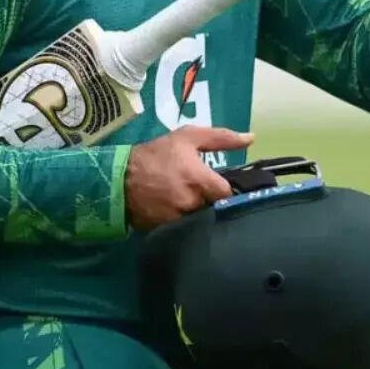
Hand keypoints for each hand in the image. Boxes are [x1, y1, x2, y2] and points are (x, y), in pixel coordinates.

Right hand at [125, 125, 253, 230]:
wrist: (118, 178)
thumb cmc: (156, 155)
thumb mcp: (187, 138)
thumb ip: (221, 138)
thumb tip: (251, 138)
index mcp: (200, 181)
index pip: (229, 193)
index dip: (230, 190)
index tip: (225, 185)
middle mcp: (192, 203)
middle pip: (217, 208)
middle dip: (215, 201)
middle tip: (207, 192)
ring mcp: (179, 220)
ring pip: (203, 219)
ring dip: (202, 212)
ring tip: (193, 201)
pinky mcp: (168, 230)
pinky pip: (187, 229)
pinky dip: (187, 221)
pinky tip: (182, 212)